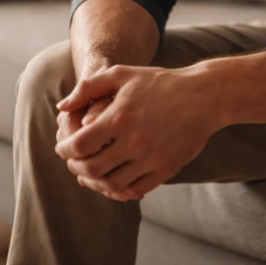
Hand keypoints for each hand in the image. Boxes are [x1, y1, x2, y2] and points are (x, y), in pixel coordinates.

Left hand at [54, 65, 218, 201]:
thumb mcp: (121, 75)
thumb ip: (88, 87)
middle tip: (73, 163)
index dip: (65, 150)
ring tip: (90, 175)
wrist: (203, 96)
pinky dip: (119, 191)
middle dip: (76, 168)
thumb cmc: (159, 82)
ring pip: (112, 184)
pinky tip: (113, 181)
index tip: (63, 149)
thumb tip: (62, 106)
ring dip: (95, 183)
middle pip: (92, 169)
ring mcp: (151, 158)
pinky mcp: (166, 169)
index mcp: (119, 117)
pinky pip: (136, 190)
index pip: (79, 144)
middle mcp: (134, 141)